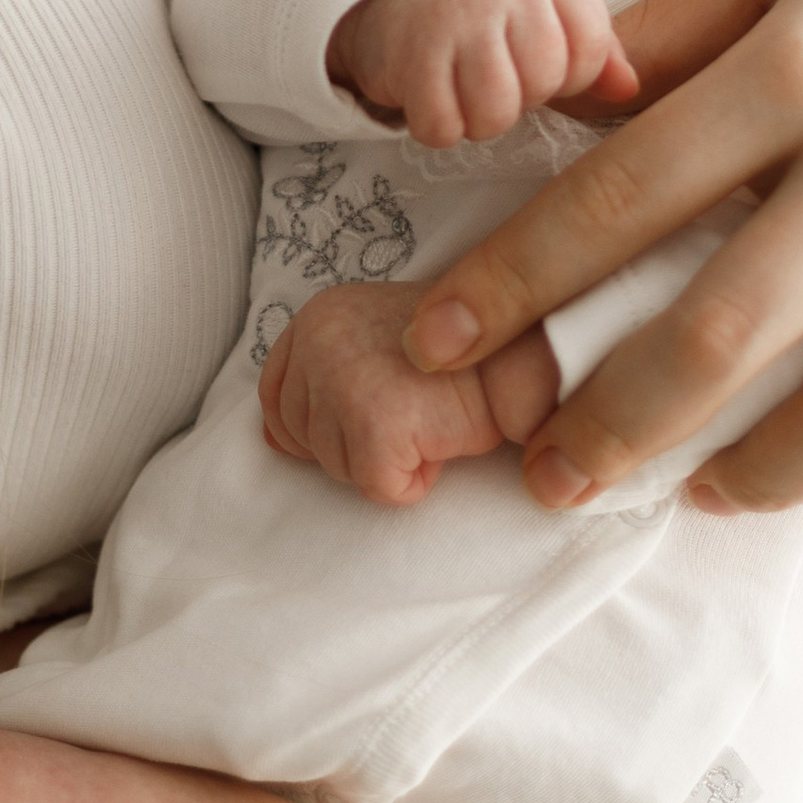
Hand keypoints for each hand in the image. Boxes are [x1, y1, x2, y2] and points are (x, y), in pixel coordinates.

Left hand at [259, 280, 561, 503]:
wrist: (531, 355)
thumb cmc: (465, 356)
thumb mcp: (378, 348)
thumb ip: (325, 378)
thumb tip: (272, 440)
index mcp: (320, 314)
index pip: (275, 395)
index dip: (318, 425)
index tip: (366, 422)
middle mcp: (320, 337)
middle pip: (298, 435)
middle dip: (352, 445)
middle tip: (412, 416)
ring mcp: (343, 378)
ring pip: (336, 467)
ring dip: (387, 461)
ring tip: (431, 419)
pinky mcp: (376, 424)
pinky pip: (379, 488)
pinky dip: (415, 481)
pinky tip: (444, 440)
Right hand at [326, 0, 640, 144]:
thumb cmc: (480, 5)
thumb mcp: (540, 4)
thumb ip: (592, 45)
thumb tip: (629, 90)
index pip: (591, 47)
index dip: (570, 77)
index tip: (536, 65)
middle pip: (543, 82)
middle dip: (521, 98)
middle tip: (492, 76)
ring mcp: (454, 14)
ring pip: (495, 112)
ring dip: (479, 120)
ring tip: (463, 90)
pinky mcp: (410, 51)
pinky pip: (444, 126)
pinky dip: (438, 128)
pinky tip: (431, 96)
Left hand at [401, 0, 802, 513]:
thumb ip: (669, 30)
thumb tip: (558, 105)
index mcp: (801, 65)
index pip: (623, 196)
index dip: (515, 281)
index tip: (437, 339)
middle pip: (717, 339)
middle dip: (607, 425)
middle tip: (546, 473)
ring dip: (745, 480)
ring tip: (686, 488)